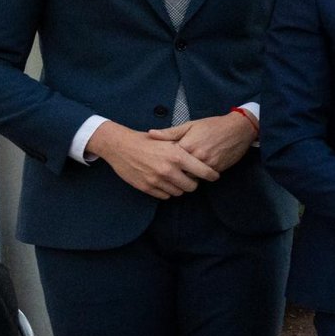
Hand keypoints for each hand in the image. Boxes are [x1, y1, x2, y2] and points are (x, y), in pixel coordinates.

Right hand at [88, 123, 219, 198]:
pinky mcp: (146, 188)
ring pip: (179, 192)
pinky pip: (165, 196)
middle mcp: (168, 170)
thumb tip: (203, 156)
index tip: (214, 176)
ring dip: (180, 187)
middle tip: (191, 177)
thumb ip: (185, 149)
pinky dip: (167, 191)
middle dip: (194, 182)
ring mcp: (157, 180)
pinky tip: (164, 181)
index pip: (204, 172)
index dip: (211, 175)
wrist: (120, 146)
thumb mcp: (168, 140)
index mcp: (177, 156)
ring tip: (176, 178)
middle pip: (192, 186)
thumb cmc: (146, 141)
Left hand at [148, 111, 253, 173]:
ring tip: (184, 173)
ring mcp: (208, 163)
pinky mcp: (217, 169)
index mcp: (187, 144)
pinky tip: (197, 171)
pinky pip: (204, 178)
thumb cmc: (213, 125)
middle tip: (172, 172)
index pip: (170, 160)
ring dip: (188, 176)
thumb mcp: (190, 125)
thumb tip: (151, 134)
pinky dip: (200, 176)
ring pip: (192, 177)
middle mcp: (197, 156)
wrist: (238, 129)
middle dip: (176, 173)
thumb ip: (170, 132)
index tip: (162, 162)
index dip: (165, 162)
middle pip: (179, 172)